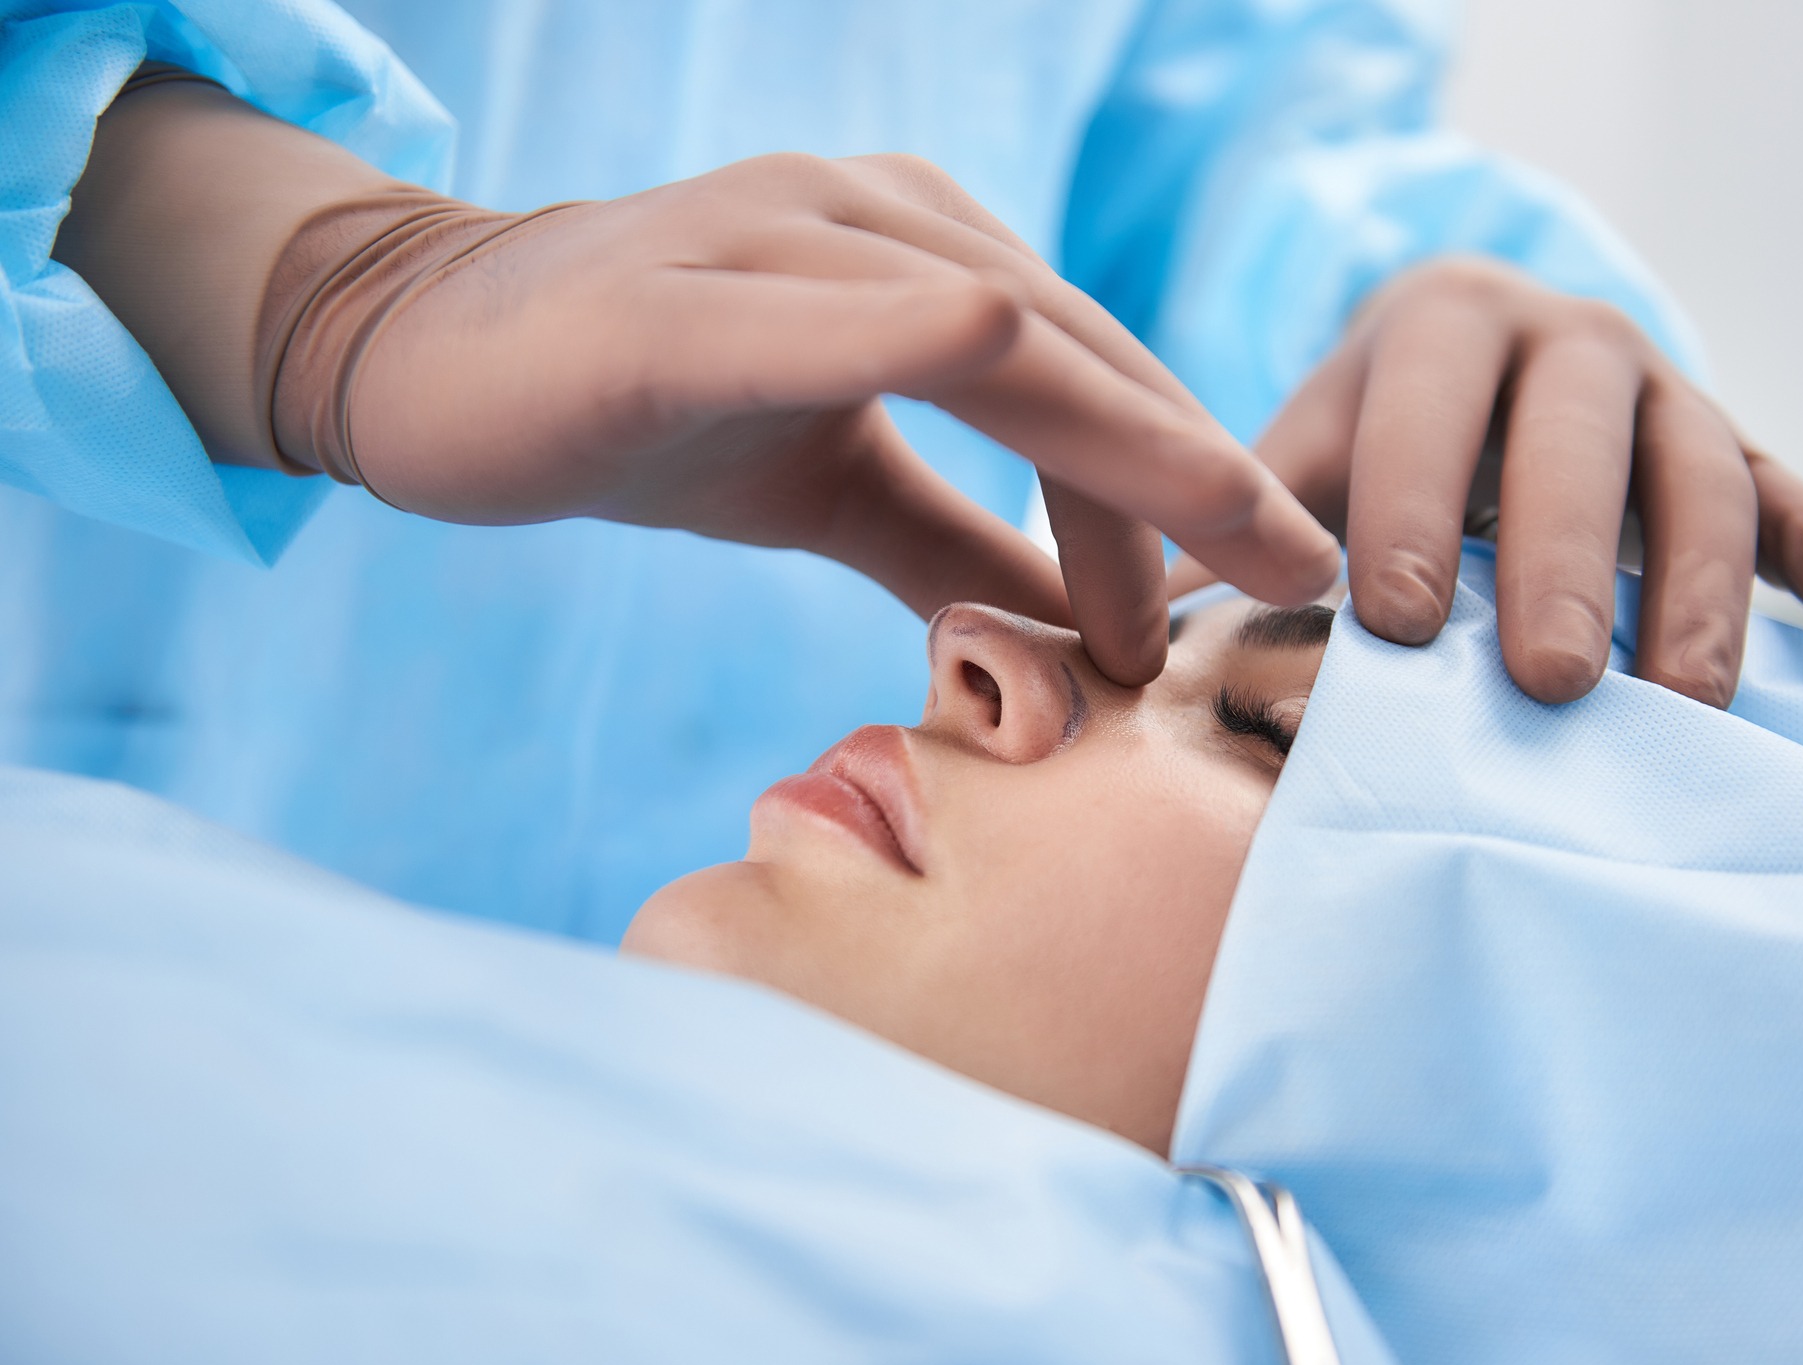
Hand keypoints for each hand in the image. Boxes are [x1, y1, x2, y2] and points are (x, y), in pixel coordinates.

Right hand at [59, 80, 1339, 684]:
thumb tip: (1082, 636)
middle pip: (1081, 356)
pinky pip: (831, 311)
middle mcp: (877, 221)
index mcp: (926, 259)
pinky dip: (923, 335)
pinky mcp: (677, 300)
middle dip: (1203, 476)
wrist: (427, 361)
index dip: (1194, 487)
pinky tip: (1002, 350)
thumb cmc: (647, 411)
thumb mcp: (839, 493)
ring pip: (997, 335)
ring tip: (1215, 555)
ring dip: (1116, 449)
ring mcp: (780, 240)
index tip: (1278, 591)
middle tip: (1308, 584)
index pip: (1096, 383)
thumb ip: (961, 549)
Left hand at [1224, 256, 1802, 706]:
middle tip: (1548, 684)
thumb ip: (1236, 539)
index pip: (1423, 410)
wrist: (1476, 360)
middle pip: (1575, 443)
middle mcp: (1567, 338)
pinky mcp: (1740, 443)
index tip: (1393, 621)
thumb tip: (1129, 656)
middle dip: (1562, 564)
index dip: (1410, 508)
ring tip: (1690, 704)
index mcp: (1438, 326)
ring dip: (1702, 589)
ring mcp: (1668, 387)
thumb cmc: (1369, 442)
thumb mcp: (1299, 462)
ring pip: (1699, 476)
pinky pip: (1796, 493)